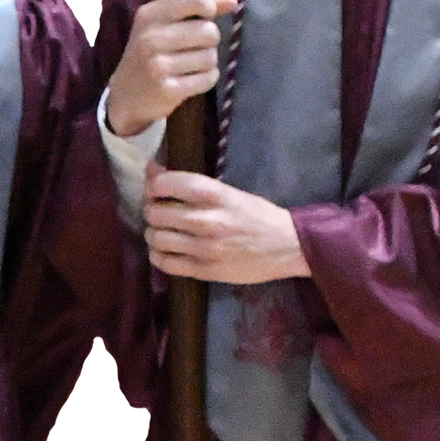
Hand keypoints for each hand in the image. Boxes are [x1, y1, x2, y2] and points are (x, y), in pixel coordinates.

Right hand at [105, 0, 238, 137]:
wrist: (125, 95)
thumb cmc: (151, 53)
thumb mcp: (163, 23)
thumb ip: (195, 6)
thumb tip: (231, 2)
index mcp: (150, 15)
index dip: (209, 6)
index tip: (204, 17)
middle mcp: (151, 37)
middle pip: (208, 31)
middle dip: (209, 41)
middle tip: (193, 48)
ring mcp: (158, 65)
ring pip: (211, 57)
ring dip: (208, 62)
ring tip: (190, 66)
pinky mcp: (168, 90)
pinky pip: (208, 78)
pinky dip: (206, 79)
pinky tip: (191, 80)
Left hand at [143, 170, 310, 283]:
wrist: (288, 246)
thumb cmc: (257, 215)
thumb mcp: (228, 192)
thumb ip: (191, 184)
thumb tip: (151, 170)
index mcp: (213, 194)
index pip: (165, 184)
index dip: (153, 186)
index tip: (156, 191)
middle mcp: (206, 220)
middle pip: (155, 212)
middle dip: (152, 211)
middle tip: (159, 214)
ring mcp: (204, 248)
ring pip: (156, 238)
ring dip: (153, 234)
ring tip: (162, 233)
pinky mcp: (204, 270)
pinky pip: (166, 263)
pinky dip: (159, 256)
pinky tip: (165, 251)